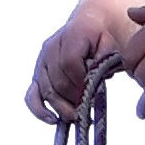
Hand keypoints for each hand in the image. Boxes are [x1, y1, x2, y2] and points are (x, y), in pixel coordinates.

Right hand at [28, 8, 109, 125]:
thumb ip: (105, 59)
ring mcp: (42, 61)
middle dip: (74, 99)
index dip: (81, 82)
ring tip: (78, 117)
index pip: (69, 63)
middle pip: (58, 81)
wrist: (91, 24)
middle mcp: (51, 47)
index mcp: (71, 34)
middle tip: (90, 109)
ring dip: (62, 107)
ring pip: (46, 90)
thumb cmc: (104, 37)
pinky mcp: (38, 75)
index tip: (94, 94)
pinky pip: (32, 95)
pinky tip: (53, 120)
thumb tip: (94, 79)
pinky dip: (39, 110)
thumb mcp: (112, 43)